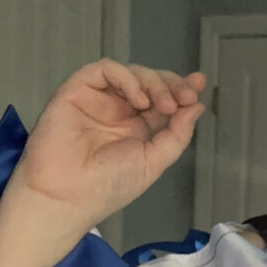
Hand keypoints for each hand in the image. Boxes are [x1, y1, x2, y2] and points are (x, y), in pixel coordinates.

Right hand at [8, 59, 205, 230]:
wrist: (67, 196)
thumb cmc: (107, 187)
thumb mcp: (153, 162)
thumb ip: (176, 135)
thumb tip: (196, 107)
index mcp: (136, 129)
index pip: (162, 101)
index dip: (181, 89)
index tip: (199, 85)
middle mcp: (117, 111)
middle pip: (149, 82)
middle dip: (171, 84)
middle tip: (185, 96)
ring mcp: (98, 100)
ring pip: (130, 73)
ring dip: (153, 82)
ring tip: (164, 104)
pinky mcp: (77, 90)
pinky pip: (104, 70)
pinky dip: (126, 77)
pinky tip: (138, 98)